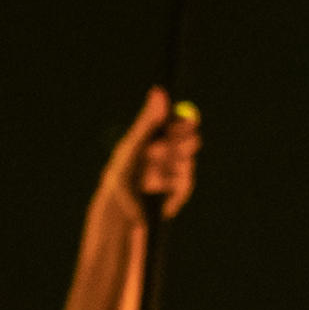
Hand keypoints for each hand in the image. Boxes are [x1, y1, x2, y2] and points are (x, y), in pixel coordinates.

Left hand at [104, 87, 199, 221]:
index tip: (183, 125)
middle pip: (187, 139)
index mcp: (149, 140)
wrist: (119, 218)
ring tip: (151, 179)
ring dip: (172, 170)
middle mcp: (162, 155)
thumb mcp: (133, 147)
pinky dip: (176, 187)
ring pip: (188, 161)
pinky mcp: (177, 192)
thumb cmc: (120, 179)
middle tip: (166, 151)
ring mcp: (172, 173)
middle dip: (181, 145)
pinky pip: (187, 182)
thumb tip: (159, 91)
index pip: (175, 123)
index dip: (182, 124)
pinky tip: (161, 195)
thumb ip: (148, 121)